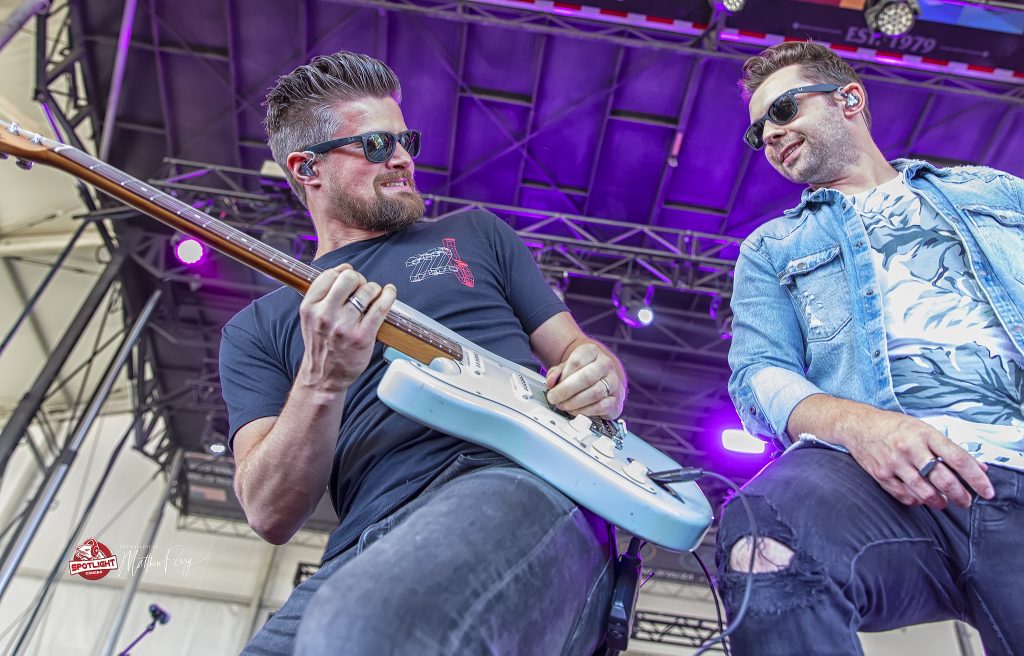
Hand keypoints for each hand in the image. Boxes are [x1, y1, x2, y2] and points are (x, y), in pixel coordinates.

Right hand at [297, 264, 395, 392]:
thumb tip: (343, 270)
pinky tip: (389, 293)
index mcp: (310, 307)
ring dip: (374, 289)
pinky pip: (380, 307)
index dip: (343, 272)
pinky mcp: (362, 336)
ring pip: (367, 291)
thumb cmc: (321, 344)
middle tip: (363, 288)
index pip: (329, 275)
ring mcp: (344, 326)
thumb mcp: (310, 318)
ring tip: (374, 296)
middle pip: (349, 278)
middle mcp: (325, 315)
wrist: (324, 377)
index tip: (350, 277)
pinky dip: (388, 296)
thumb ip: (321, 295)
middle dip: (360, 279)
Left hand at [545, 342, 623, 418]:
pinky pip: (600, 407)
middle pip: (586, 378)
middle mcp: (606, 365)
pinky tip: (574, 410)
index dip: (563, 375)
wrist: (603, 380)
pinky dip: (584, 411)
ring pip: (594, 393)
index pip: (577, 361)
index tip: (553, 385)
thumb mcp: (567, 367)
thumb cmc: (583, 372)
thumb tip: (551, 382)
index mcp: (593, 352)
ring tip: (563, 405)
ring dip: (574, 402)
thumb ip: (556, 372)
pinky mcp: (616, 400)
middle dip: (566, 390)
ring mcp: (614, 382)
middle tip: (554, 398)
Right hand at [843, 409, 993, 508]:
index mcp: (925, 434)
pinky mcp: (881, 475)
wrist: (858, 425)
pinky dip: (917, 501)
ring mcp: (894, 463)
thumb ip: (951, 449)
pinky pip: (905, 496)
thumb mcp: (924, 429)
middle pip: (944, 479)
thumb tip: (979, 467)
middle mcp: (910, 448)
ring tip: (943, 502)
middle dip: (960, 495)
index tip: (987, 490)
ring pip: (925, 492)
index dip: (976, 478)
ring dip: (939, 501)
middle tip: (966, 501)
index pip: (958, 459)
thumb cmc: (893, 426)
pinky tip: (921, 498)